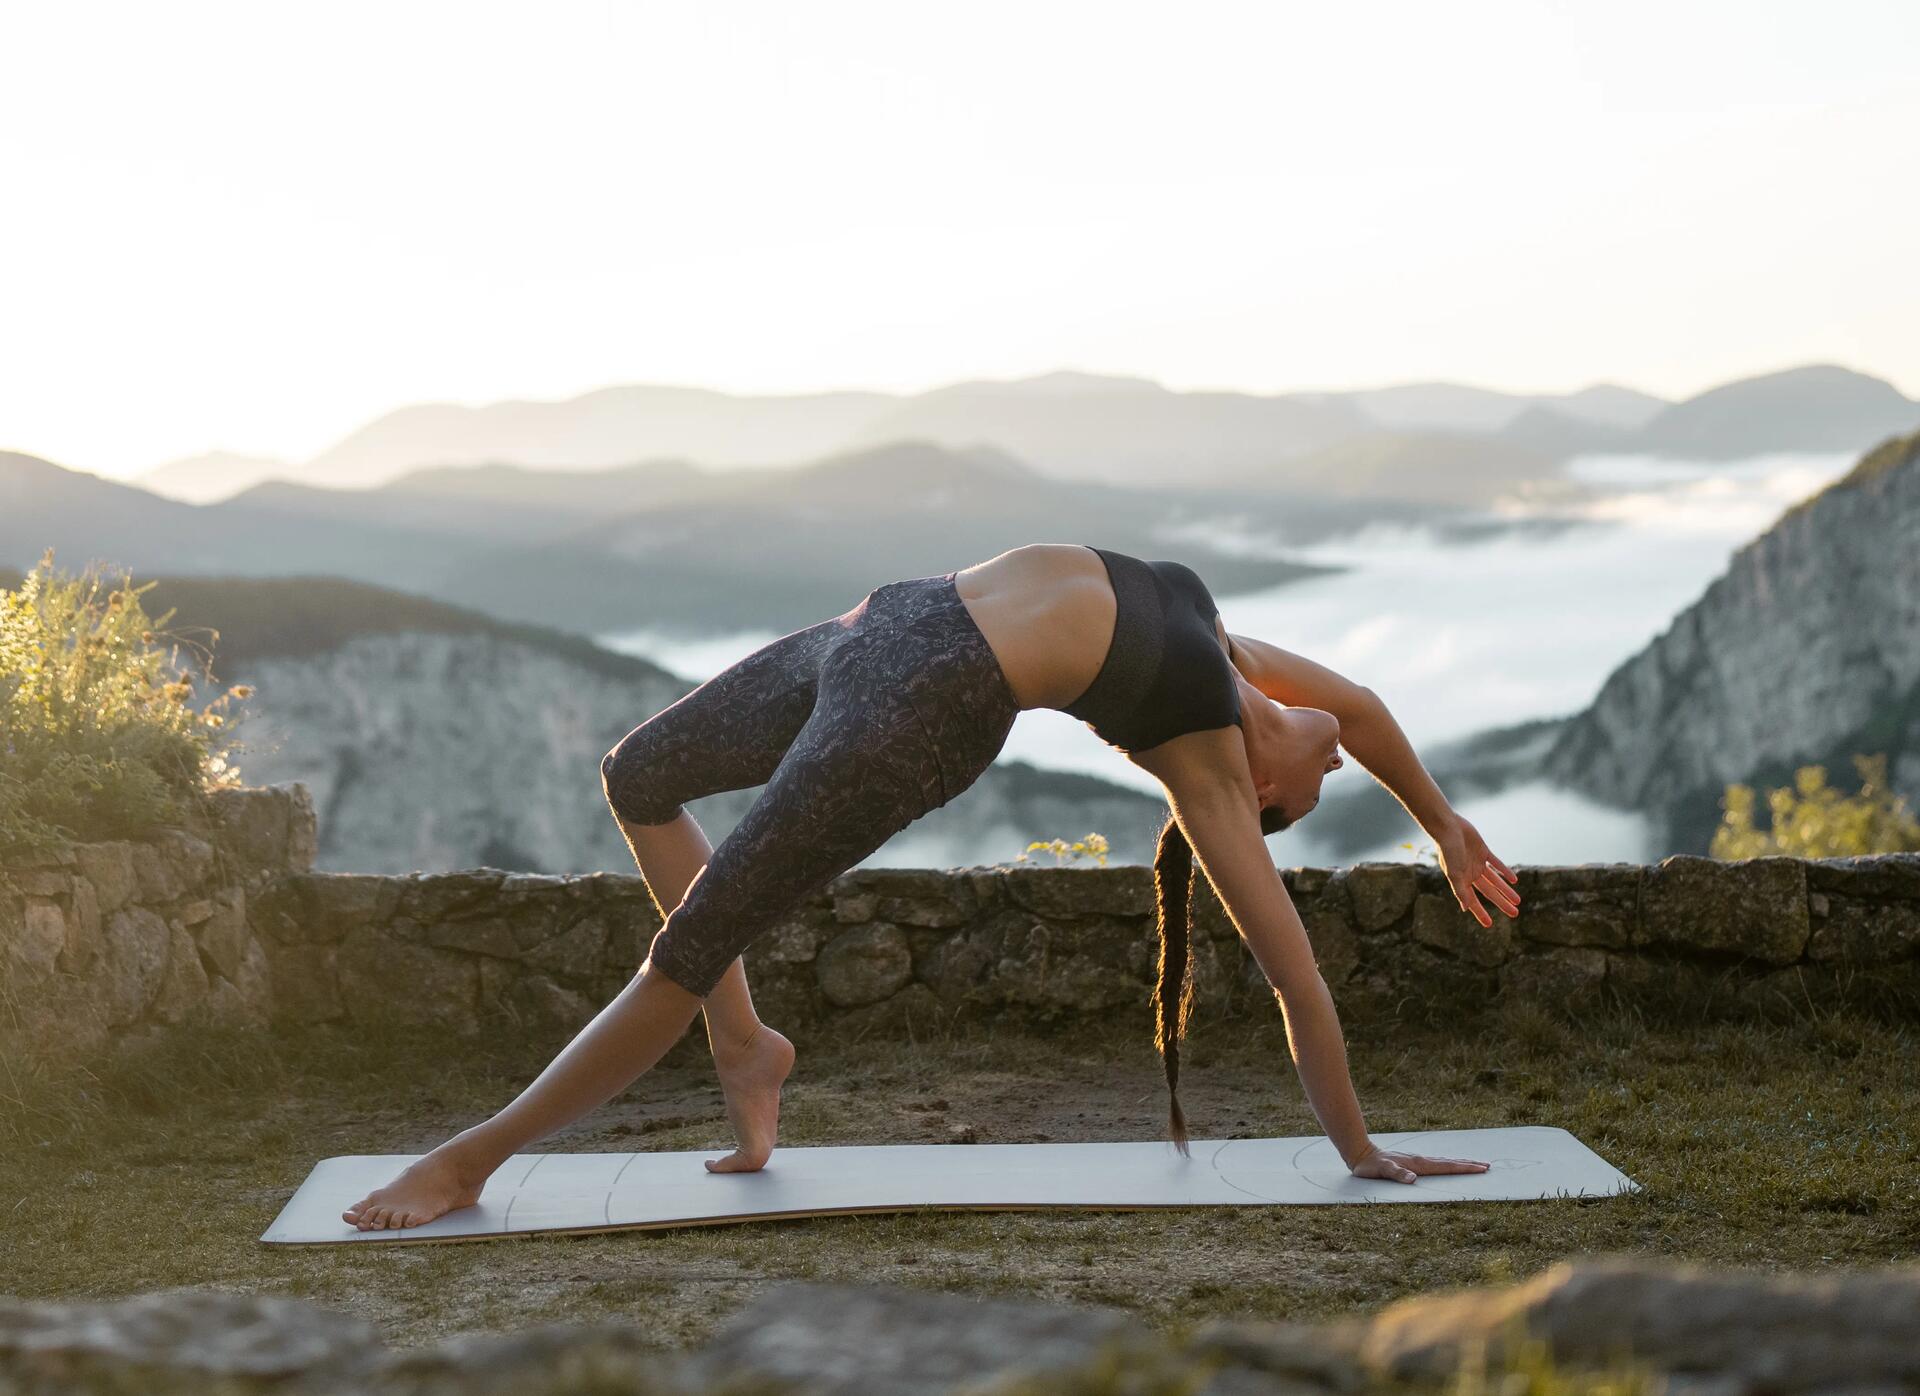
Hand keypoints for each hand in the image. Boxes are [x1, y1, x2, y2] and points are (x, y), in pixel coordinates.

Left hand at [1350, 1145, 1490, 1183]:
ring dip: (1460, 1163)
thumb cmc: (1371, 1166)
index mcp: (1418, 1164)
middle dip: (1468, 1165)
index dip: (1464, 1168)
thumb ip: (1397, 1174)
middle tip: (1487, 1166)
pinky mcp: (1413, 1162)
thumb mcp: (1382, 1171)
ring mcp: (1417, 1160)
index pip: (1446, 1167)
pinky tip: (1449, 1167)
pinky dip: (1448, 1165)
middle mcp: (1421, 1161)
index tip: (1481, 1168)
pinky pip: (1436, 1164)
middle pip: (1449, 1163)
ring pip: (1444, 1162)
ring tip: (1475, 1165)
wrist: (1361, 1153)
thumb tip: (1413, 1179)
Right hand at [1434, 813, 1518, 927]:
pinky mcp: (1483, 851)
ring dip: (1506, 890)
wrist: (1447, 827)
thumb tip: (1465, 909)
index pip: (1473, 901)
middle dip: (1501, 903)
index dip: (1480, 912)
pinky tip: (1514, 880)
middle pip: (1489, 892)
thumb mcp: (1454, 873)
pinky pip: (1496, 864)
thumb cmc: (1448, 851)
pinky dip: (1504, 871)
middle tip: (1514, 914)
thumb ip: (1460, 890)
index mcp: (1461, 881)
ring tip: (1518, 900)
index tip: (1489, 924)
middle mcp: (1470, 874)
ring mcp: (1477, 863)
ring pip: (1495, 880)